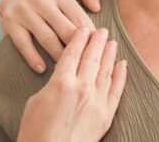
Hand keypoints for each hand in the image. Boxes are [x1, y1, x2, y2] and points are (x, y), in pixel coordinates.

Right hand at [0, 0, 101, 72]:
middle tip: (87, 65)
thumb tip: (97, 8)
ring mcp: (24, 10)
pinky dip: (33, 58)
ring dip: (59, 56)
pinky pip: (23, 44)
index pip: (79, 17)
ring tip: (69, 69)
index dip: (91, 36)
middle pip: (65, 30)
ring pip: (47, 39)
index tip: (99, 51)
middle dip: (78, 49)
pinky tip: (42, 69)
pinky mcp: (10, 21)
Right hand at [17, 27, 126, 141]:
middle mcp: (82, 88)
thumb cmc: (35, 133)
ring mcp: (96, 100)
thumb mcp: (36, 101)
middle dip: (98, 41)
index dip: (80, 38)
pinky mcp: (106, 114)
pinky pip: (117, 89)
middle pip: (92, 57)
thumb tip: (65, 72)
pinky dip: (121, 74)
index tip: (84, 28)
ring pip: (106, 69)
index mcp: (61, 83)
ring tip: (113, 42)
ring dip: (110, 53)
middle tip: (103, 30)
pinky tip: (123, 64)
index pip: (73, 52)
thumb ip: (54, 82)